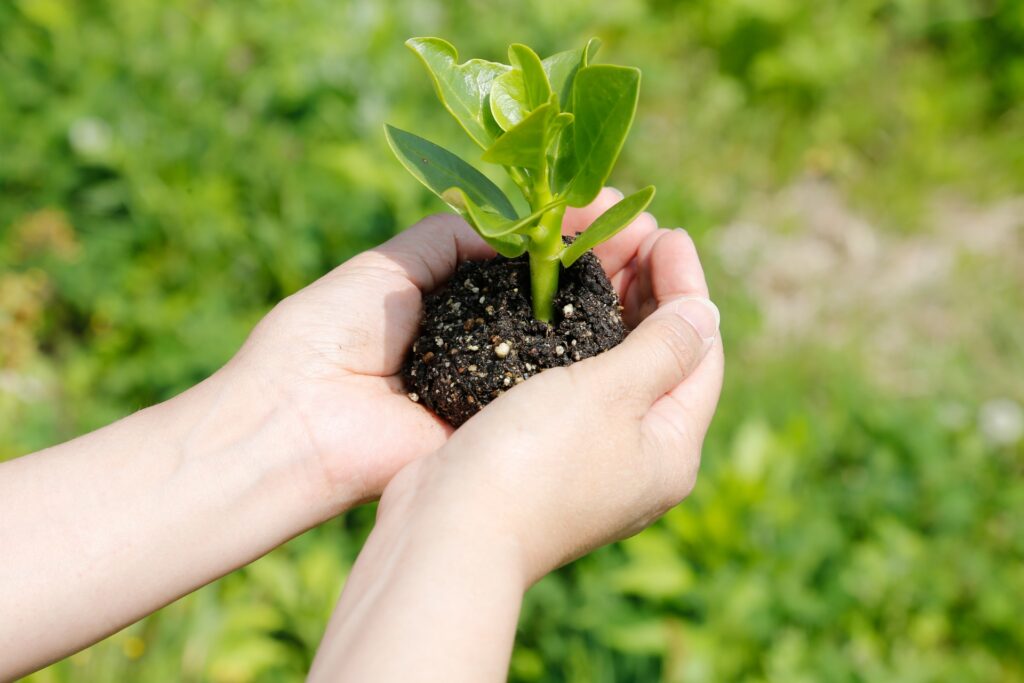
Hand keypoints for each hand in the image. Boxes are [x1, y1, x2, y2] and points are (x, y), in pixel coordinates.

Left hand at [224, 186, 673, 512]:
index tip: (624, 209)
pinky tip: (636, 326)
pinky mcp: (504, 419)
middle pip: (564, 298)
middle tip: (657, 236)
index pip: (535, 259)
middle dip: (611, 264)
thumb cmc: (328, 335)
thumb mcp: (394, 265)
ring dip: (617, 305)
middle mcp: (488, 341)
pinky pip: (559, 386)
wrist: (296, 422)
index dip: (579, 232)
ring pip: (573, 342)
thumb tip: (527, 218)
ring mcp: (500, 383)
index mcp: (460, 302)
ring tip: (660, 267)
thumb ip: (455, 236)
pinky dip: (597, 356)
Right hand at [380, 198, 723, 581]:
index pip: (701, 354)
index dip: (689, 288)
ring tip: (599, 261)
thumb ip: (663, 348)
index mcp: (672, 450)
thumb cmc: (536, 459)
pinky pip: (579, 387)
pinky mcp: (548, 458)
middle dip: (653, 296)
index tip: (669, 234)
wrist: (450, 533)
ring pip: (618, 373)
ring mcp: (593, 462)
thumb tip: (707, 311)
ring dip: (614, 315)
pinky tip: (556, 312)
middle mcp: (641, 460)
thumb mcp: (611, 393)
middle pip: (663, 362)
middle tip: (635, 237)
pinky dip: (577, 344)